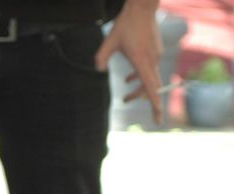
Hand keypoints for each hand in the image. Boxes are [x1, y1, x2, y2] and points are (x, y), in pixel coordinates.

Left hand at [94, 0, 162, 122]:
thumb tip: (98, 70)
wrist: (142, 8)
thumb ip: (102, 57)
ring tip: (126, 96)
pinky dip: (140, 77)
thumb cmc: (126, 24)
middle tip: (126, 102)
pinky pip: (149, 69)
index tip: (158, 119)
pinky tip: (129, 79)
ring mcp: (155, 56)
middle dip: (141, 98)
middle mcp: (151, 61)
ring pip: (149, 78)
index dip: (155, 105)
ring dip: (138, 88)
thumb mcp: (110, 41)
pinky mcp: (154, 51)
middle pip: (150, 87)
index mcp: (142, 61)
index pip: (151, 88)